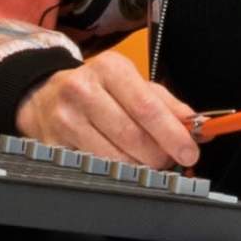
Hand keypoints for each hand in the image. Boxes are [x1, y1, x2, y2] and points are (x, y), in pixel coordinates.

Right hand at [18, 56, 201, 168]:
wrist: (42, 95)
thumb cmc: (95, 89)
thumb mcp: (131, 83)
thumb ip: (166, 104)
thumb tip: (198, 128)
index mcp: (109, 69)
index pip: (147, 107)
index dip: (172, 134)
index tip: (190, 151)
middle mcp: (83, 90)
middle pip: (133, 137)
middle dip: (159, 156)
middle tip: (169, 160)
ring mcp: (66, 119)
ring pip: (116, 158)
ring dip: (140, 166)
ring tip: (144, 160)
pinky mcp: (54, 144)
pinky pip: (96, 167)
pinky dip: (116, 171)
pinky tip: (119, 161)